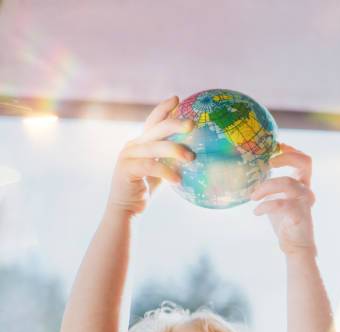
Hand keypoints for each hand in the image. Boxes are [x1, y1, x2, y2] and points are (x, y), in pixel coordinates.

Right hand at [106, 96, 194, 215]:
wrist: (126, 208)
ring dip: (175, 151)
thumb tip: (197, 152)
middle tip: (192, 124)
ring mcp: (128, 156)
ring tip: (192, 158)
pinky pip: (150, 166)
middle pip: (156, 128)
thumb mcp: (161, 169)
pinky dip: (166, 172)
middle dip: (175, 123)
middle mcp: (133, 145)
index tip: (177, 98)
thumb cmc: (146, 188)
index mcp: (141, 142)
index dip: (164, 108)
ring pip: (155, 147)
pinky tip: (179, 180)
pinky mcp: (126, 169)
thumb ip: (171, 158)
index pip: (153, 120)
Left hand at [251, 144, 316, 255]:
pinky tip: (256, 211)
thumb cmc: (283, 221)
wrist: (294, 246)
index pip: (303, 160)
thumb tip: (250, 172)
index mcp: (301, 184)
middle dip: (285, 157)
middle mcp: (306, 190)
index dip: (290, 150)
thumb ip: (270, 185)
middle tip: (268, 163)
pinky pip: (281, 204)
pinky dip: (265, 205)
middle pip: (304, 162)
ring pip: (287, 182)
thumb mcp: (276, 198)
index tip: (275, 146)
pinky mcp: (299, 214)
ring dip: (265, 187)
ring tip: (253, 196)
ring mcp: (304, 202)